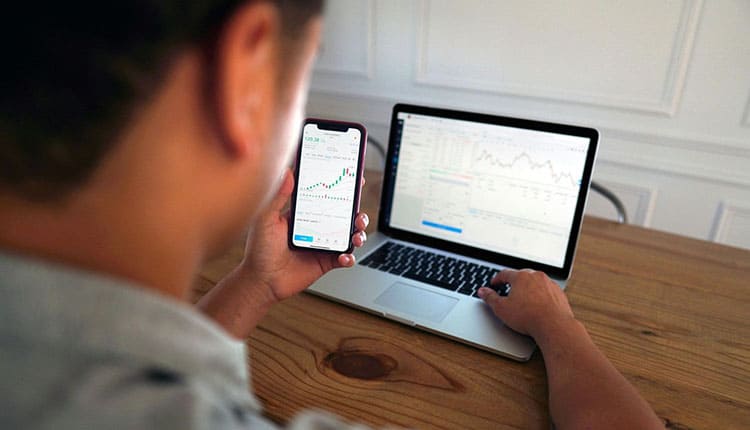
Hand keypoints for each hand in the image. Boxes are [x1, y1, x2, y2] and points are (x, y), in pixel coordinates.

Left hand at [239, 168, 368, 302]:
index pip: (326, 195)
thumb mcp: (266, 218)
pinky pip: (345, 258)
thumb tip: (287, 172)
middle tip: (358, 212)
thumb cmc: (259, 250)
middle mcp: (317, 227)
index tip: (352, 179)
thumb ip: (278, 195)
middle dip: (357, 211)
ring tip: (356, 235)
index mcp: (304, 213)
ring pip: (350, 234)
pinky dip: (349, 257)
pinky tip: (344, 256)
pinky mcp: (326, 261)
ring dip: (359, 233)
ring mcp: (323, 244)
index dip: (340, 187)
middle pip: (344, 215)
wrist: (261, 281)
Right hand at [477, 269, 575, 340]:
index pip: (505, 274)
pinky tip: (537, 305)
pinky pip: (547, 290)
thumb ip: (490, 298)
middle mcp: (536, 277)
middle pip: (521, 276)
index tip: (495, 284)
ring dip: (528, 288)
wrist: (554, 326)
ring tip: (523, 300)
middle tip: (508, 290)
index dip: (497, 279)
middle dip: (513, 282)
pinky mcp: (559, 293)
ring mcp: (549, 284)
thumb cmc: (529, 317)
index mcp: (521, 277)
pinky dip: (541, 295)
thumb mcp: (502, 309)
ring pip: (535, 282)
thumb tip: (483, 291)